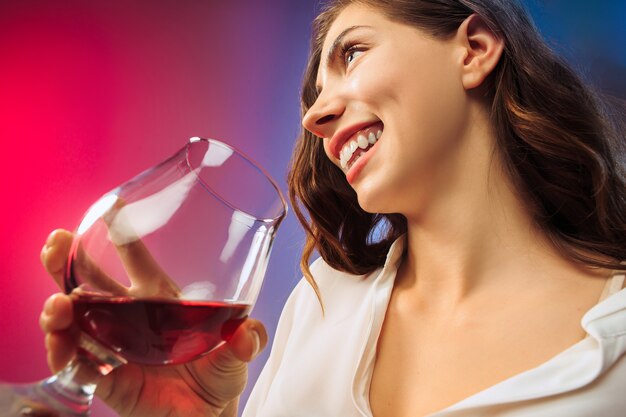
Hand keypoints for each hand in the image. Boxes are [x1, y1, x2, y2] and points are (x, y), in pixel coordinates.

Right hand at [39, 229, 267, 416]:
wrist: (207, 414)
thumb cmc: (219, 372)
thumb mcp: (238, 352)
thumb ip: (247, 340)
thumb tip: (247, 332)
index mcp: (158, 298)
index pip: (134, 258)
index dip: (119, 232)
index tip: (107, 208)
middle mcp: (129, 316)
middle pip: (90, 283)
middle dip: (68, 262)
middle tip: (56, 245)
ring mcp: (113, 346)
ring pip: (76, 321)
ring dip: (61, 309)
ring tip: (57, 306)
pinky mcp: (106, 379)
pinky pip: (78, 366)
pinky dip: (65, 355)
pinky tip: (60, 346)